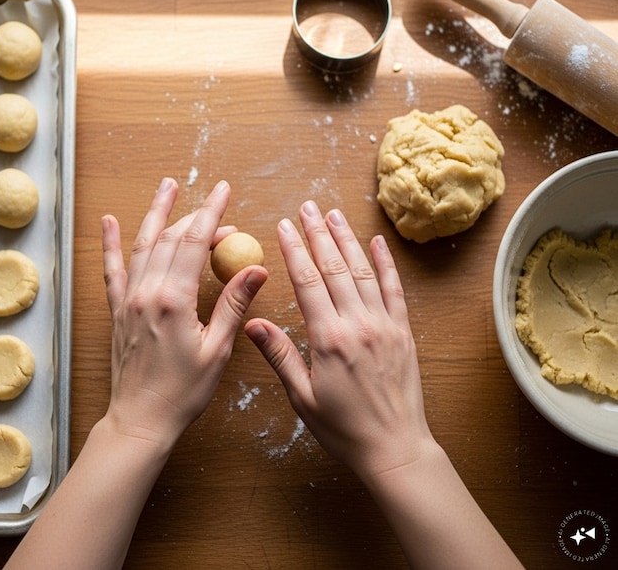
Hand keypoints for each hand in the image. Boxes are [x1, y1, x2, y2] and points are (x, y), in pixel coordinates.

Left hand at [103, 178, 267, 448]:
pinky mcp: (118, 310)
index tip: (224, 191)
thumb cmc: (182, 392)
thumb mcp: (217, 350)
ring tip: (167, 187)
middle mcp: (146, 292)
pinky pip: (112, 269)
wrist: (140, 419)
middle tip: (218, 207)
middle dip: (197, 218)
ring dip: (156, 214)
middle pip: (172, 240)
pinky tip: (109, 221)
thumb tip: (256, 269)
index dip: (212, 214)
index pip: (195, 243)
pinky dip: (110, 243)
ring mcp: (128, 299)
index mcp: (173, 300)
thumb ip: (234, 305)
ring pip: (143, 245)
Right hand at [245, 201, 433, 479]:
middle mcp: (358, 324)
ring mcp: (384, 325)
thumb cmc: (344, 429)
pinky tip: (376, 242)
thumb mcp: (302, 397)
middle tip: (306, 206)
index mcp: (329, 339)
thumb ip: (279, 356)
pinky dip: (385, 263)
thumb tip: (252, 324)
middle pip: (335, 268)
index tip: (285, 226)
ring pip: (363, 272)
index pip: (308, 282)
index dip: (295, 250)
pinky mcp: (403, 333)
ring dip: (347, 240)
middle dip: (318, 234)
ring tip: (333, 214)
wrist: (394, 449)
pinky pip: (394, 290)